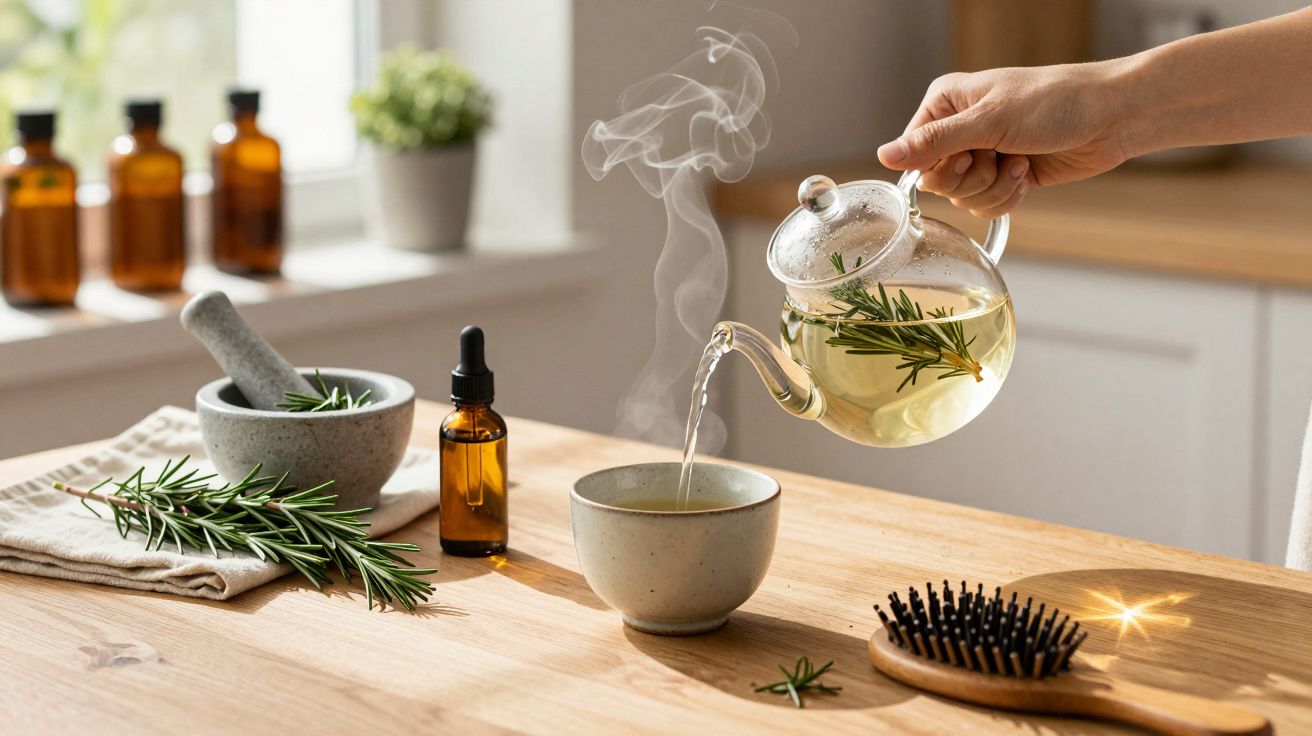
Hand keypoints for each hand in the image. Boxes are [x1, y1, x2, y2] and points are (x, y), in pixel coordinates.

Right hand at [877, 62, 1131, 216]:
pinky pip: (985, 206)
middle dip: (971, 178)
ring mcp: (982, 155)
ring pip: (962, 198)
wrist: (1110, 117)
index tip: (970, 153)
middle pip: (937, 181)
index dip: (939, 166)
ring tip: (1020, 161)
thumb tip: (885, 156)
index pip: (914, 154)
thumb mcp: (989, 121)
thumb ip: (934, 143)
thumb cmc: (1055, 102)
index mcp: (945, 104)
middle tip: (998, 155)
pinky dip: (1007, 197)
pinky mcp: (1004, 177)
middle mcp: (958, 129)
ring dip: (994, 188)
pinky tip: (1027, 174)